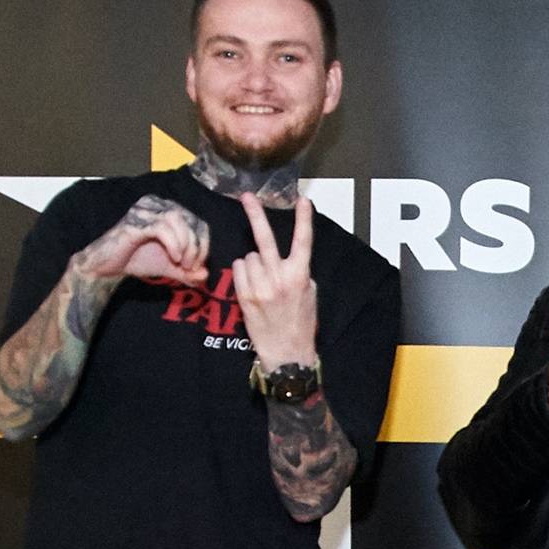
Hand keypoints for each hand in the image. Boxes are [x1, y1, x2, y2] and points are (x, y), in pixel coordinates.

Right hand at [72, 194, 210, 286]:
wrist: (106, 266)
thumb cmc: (137, 260)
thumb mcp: (169, 267)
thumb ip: (188, 271)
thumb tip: (205, 276)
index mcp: (166, 209)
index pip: (197, 222)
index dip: (203, 244)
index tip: (198, 266)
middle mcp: (156, 204)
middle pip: (190, 220)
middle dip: (196, 246)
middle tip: (191, 267)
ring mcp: (144, 210)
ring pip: (178, 220)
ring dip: (186, 245)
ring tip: (182, 264)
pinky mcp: (134, 222)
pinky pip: (161, 228)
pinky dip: (173, 244)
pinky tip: (174, 258)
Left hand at [231, 192, 317, 369]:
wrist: (286, 352)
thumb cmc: (301, 322)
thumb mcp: (310, 293)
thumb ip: (299, 271)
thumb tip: (287, 256)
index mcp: (300, 275)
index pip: (303, 241)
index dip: (304, 219)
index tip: (303, 200)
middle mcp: (279, 278)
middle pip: (264, 239)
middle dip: (256, 214)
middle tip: (246, 196)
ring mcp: (259, 286)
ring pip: (249, 256)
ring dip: (253, 262)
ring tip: (262, 280)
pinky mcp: (244, 295)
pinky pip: (239, 269)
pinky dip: (244, 272)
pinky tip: (252, 285)